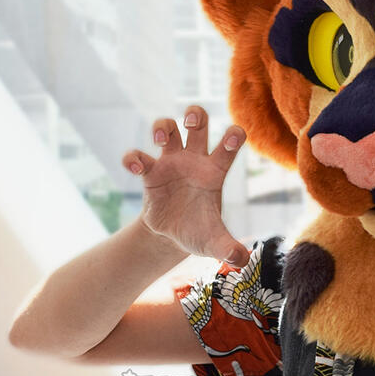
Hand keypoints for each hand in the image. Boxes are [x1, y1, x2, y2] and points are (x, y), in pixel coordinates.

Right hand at [121, 105, 249, 265]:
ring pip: (167, 128)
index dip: (233, 136)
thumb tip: (241, 260)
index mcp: (215, 171)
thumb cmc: (199, 231)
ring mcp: (171, 163)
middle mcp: (194, 161)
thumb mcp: (214, 242)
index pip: (228, 145)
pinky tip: (134, 166)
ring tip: (159, 139)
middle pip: (197, 123)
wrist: (173, 236)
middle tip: (190, 124)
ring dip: (162, 126)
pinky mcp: (150, 172)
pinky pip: (138, 156)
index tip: (233, 136)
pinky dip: (133, 156)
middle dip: (194, 115)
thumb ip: (228, 249)